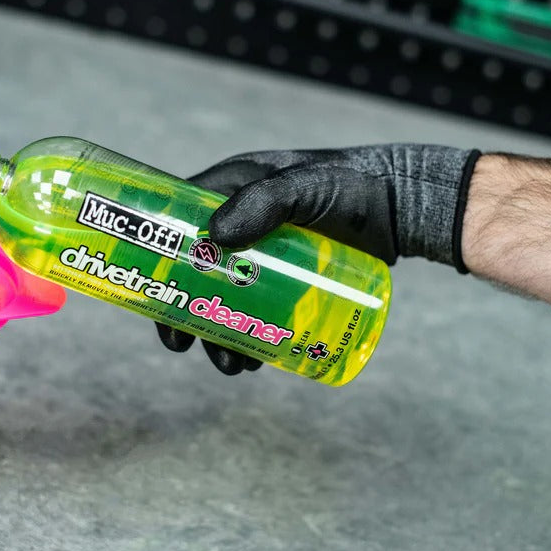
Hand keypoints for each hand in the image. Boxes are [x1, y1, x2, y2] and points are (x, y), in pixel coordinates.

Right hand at [156, 144, 480, 373]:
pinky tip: (259, 360)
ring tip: (234, 366)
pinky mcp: (289, 280)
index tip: (151, 295)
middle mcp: (240, 224)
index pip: (178, 224)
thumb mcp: (302, 186)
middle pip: (195, 274)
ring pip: (225, 301)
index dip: (159, 259)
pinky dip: (251, 339)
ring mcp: (264, 255)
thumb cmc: (348, 185)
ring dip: (219, 336)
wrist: (399, 207)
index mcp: (230, 192)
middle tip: (184, 346)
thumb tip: (216, 238)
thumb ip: (263, 202)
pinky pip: (258, 313)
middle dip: (185, 313)